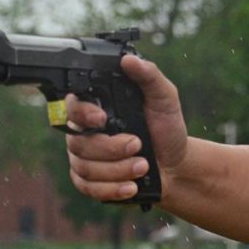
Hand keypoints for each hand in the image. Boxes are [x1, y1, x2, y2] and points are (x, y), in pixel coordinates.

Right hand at [65, 55, 187, 200]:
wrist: (177, 166)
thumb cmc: (167, 129)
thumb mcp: (165, 99)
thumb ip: (149, 77)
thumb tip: (129, 59)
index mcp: (97, 109)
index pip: (72, 107)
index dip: (82, 114)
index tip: (103, 120)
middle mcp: (85, 133)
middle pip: (78, 142)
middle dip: (111, 148)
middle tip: (138, 145)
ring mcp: (85, 158)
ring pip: (85, 167)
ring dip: (117, 170)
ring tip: (144, 166)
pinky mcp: (90, 182)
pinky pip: (88, 188)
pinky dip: (111, 189)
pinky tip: (131, 186)